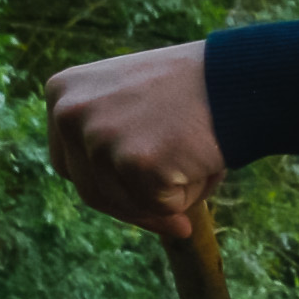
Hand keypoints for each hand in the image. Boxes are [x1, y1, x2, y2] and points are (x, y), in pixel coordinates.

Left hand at [44, 39, 224, 232]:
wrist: (237, 77)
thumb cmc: (194, 89)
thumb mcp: (128, 99)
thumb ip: (106, 133)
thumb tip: (109, 193)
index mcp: (60, 93)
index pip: (68, 164)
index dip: (106, 188)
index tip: (138, 200)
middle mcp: (68, 113)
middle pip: (91, 191)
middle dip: (134, 209)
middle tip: (175, 222)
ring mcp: (99, 138)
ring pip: (126, 204)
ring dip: (166, 198)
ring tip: (197, 158)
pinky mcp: (135, 164)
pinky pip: (161, 207)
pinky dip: (189, 196)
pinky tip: (204, 161)